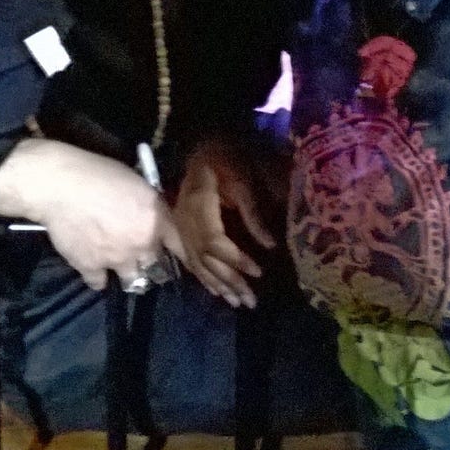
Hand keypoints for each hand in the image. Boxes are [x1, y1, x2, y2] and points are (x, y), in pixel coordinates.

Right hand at [0, 138, 187, 290]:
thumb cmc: (99, 173)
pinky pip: (99, 283)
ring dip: (130, 275)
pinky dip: (97, 277)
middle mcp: (142, 244)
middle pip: (157, 268)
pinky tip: (94, 267)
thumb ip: (150, 205)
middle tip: (144, 257)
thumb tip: (153, 215)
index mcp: (156, 219)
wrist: (61, 185)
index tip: (185, 261)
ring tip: (123, 267)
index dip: (185, 256)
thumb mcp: (137, 182)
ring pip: (133, 281)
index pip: (182, 247)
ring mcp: (117, 259)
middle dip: (152, 264)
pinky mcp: (91, 268)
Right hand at [171, 139, 277, 308]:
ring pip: (196, 262)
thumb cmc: (225, 157)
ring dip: (218, 285)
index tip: (258, 272)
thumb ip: (254, 213)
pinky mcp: (180, 229)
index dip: (235, 259)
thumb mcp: (243, 180)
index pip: (214, 241)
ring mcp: (179, 226)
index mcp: (199, 204)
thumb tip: (271, 246)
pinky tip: (217, 292)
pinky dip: (204, 278)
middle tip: (251, 301)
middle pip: (205, 257)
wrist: (201, 146)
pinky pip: (189, 259)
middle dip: (229, 281)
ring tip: (238, 303)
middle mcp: (184, 219)